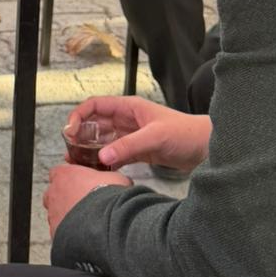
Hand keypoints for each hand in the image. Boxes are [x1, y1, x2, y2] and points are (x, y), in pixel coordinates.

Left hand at [44, 162, 131, 236]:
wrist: (104, 226)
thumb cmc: (108, 199)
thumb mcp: (117, 179)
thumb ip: (111, 178)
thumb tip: (120, 181)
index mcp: (65, 175)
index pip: (60, 171)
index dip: (71, 177)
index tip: (81, 183)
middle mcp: (54, 194)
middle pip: (53, 193)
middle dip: (65, 197)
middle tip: (83, 202)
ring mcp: (53, 215)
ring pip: (55, 214)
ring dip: (68, 216)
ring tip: (86, 222)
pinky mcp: (56, 234)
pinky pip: (60, 232)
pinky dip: (69, 233)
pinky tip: (84, 235)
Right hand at [64, 95, 211, 175]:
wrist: (206, 148)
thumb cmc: (185, 133)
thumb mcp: (154, 137)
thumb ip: (127, 146)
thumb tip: (101, 156)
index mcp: (128, 107)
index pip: (95, 106)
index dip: (79, 115)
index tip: (69, 131)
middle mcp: (127, 120)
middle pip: (95, 124)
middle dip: (81, 135)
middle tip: (70, 151)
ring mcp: (132, 136)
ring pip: (104, 141)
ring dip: (91, 150)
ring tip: (79, 163)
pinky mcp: (138, 151)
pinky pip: (115, 155)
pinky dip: (106, 162)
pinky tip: (98, 171)